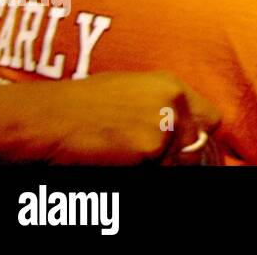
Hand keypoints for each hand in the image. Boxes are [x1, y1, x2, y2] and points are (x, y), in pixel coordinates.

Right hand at [46, 71, 221, 164]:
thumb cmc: (77, 107)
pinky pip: (156, 170)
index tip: (184, 147)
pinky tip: (114, 161)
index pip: (210, 119)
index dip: (196, 136)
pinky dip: (139, 171)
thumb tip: (182, 129)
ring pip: (176, 162)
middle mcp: (175, 100)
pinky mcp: (151, 149)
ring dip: (155, 163)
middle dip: (178, 154)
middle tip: (147, 156)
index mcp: (170, 85)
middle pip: (197, 144)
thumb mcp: (127, 91)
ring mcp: (165, 124)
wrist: (46, 119)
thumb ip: (160, 105)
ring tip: (121, 154)